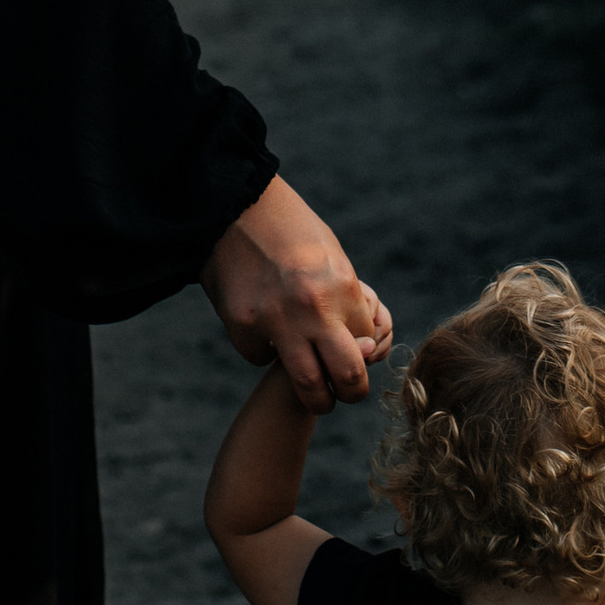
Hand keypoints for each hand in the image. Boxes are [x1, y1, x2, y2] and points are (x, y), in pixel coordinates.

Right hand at [204, 176, 390, 412]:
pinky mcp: (242, 327)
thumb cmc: (291, 228)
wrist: (235, 205)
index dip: (364, 355)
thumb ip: (348, 299)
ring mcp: (276, 322)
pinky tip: (265, 332)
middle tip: (345, 394)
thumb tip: (365, 343)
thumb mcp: (331, 255)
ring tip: (318, 397)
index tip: (356, 356)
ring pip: (309, 387)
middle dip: (352, 394)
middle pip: (349, 378)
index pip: (369, 346)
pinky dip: (266, 352)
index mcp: (343, 288)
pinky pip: (261, 358)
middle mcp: (313, 310)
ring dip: (317, 398)